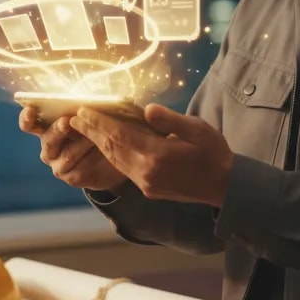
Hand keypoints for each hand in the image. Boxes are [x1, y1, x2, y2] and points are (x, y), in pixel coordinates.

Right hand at [19, 105, 128, 191]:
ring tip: (96, 134)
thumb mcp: (87, 117)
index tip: (31, 110)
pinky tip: (102, 150)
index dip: (27, 118)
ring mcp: (57, 164)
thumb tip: (83, 101)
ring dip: (83, 143)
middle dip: (58, 130)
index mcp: (46, 128)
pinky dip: (92, 158)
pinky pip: (80, 168)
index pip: (28, 124)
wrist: (111, 157)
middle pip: (48, 140)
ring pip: (68, 154)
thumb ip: (80, 111)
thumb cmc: (95, 129)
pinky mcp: (71, 177)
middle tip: (66, 122)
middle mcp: (49, 147)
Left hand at [69, 104, 233, 206]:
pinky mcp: (148, 189)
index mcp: (157, 155)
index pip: (120, 135)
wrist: (225, 187)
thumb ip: (170, 120)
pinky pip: (123, 169)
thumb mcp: (197, 130)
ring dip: (98, 143)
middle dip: (92, 132)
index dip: (99, 122)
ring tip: (84, 129)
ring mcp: (146, 183)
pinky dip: (111, 154)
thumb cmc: (214, 153)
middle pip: (111, 148)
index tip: (83, 111)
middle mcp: (146, 172)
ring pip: (115, 160)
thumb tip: (146, 110)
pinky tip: (107, 145)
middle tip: (74, 118)